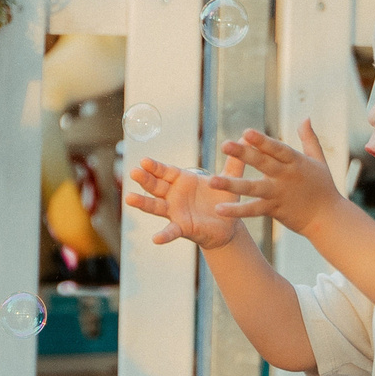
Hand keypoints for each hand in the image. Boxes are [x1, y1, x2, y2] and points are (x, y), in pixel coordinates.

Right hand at [123, 153, 243, 249]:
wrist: (227, 225)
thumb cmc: (223, 199)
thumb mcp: (230, 179)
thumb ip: (235, 160)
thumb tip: (244, 137)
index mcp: (183, 180)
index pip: (165, 171)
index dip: (155, 167)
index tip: (144, 160)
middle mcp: (174, 195)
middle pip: (156, 186)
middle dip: (145, 179)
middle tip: (134, 172)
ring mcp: (175, 212)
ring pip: (156, 206)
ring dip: (143, 203)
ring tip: (129, 199)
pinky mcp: (183, 228)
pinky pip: (171, 231)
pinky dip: (164, 235)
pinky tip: (156, 239)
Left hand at [205, 122, 348, 235]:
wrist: (329, 218)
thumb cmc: (324, 187)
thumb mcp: (319, 160)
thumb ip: (309, 139)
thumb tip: (305, 117)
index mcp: (295, 162)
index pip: (277, 149)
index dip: (262, 141)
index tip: (246, 132)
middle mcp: (286, 176)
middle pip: (263, 163)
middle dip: (244, 154)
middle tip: (224, 144)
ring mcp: (279, 194)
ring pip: (253, 188)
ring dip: (232, 185)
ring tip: (212, 181)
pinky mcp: (275, 210)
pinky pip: (253, 210)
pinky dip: (237, 211)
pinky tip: (219, 209)